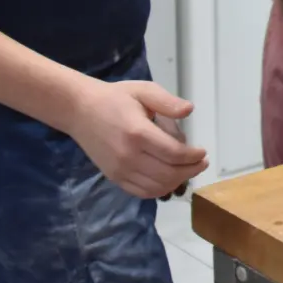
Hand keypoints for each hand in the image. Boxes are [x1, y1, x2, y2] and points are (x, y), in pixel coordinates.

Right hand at [67, 80, 209, 199]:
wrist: (79, 110)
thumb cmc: (115, 98)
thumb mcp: (143, 90)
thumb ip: (167, 101)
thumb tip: (189, 110)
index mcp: (138, 133)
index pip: (174, 153)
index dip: (193, 156)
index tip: (203, 152)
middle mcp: (128, 156)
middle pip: (168, 174)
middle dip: (190, 170)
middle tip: (201, 163)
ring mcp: (119, 170)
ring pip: (156, 187)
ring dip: (177, 182)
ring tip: (188, 170)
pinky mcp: (113, 177)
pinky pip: (141, 192)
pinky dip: (159, 190)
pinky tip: (169, 180)